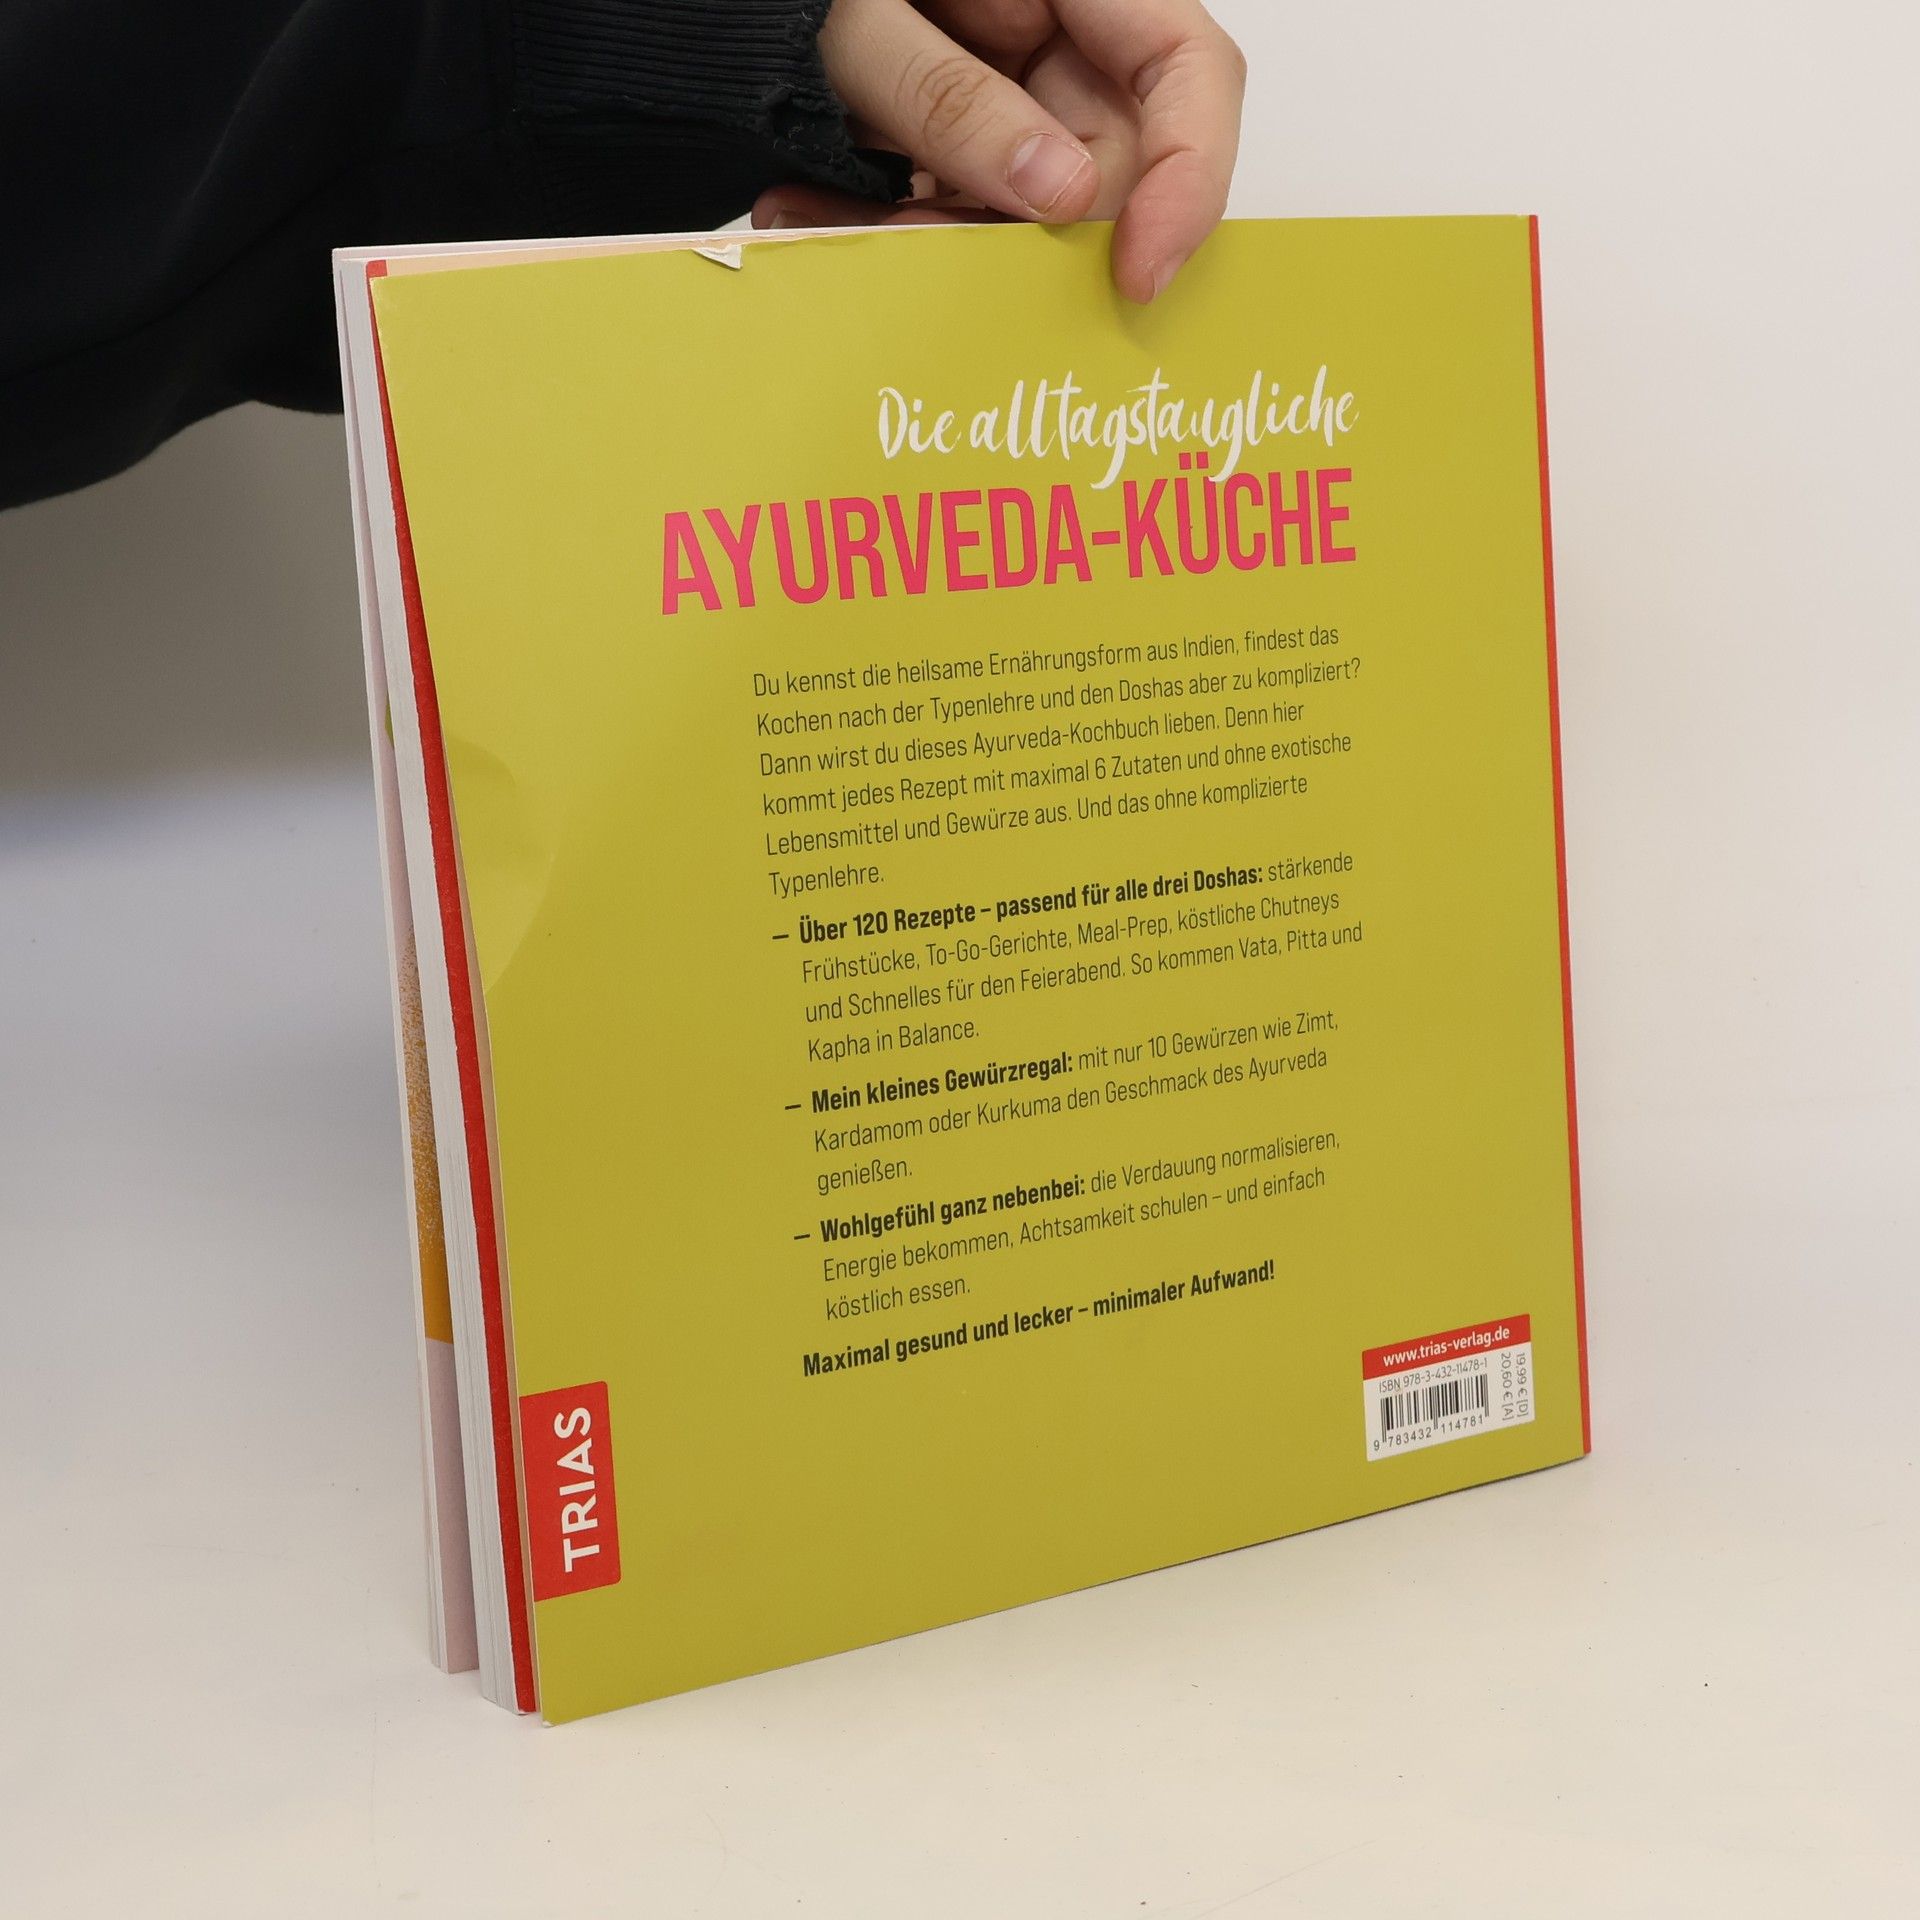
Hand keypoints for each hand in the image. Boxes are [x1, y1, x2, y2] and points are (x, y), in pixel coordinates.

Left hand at [755, 0, 1245, 301]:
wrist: (682, 2)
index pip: (1185, 71)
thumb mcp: (856, 20)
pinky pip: (948, 198)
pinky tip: (803, 213)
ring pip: (1023, 203)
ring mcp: (998, 77)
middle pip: (1104, 160)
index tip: (1139, 274)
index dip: (1187, 177)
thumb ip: (952, 101)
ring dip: (935, 242)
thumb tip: (1063, 200)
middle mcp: (1050, 25)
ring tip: (823, 226)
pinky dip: (885, 223)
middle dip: (1023, 235)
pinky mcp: (940, 121)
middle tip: (916, 255)